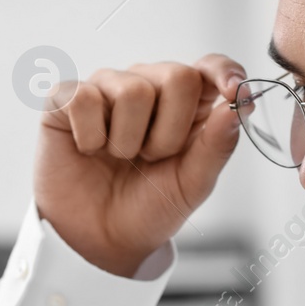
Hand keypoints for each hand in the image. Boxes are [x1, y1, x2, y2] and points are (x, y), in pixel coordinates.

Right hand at [34, 56, 244, 276]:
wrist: (101, 239)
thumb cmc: (149, 206)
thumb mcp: (192, 184)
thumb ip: (217, 145)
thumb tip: (238, 107)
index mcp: (186, 104)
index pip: (209, 66)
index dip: (223, 71)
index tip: (232, 91)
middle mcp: (148, 86)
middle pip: (177, 76)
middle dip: (169, 132)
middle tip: (152, 158)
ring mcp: (106, 88)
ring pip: (131, 90)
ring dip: (128, 141)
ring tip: (119, 157)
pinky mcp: (67, 98)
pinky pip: (85, 98)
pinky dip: (90, 136)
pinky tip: (88, 149)